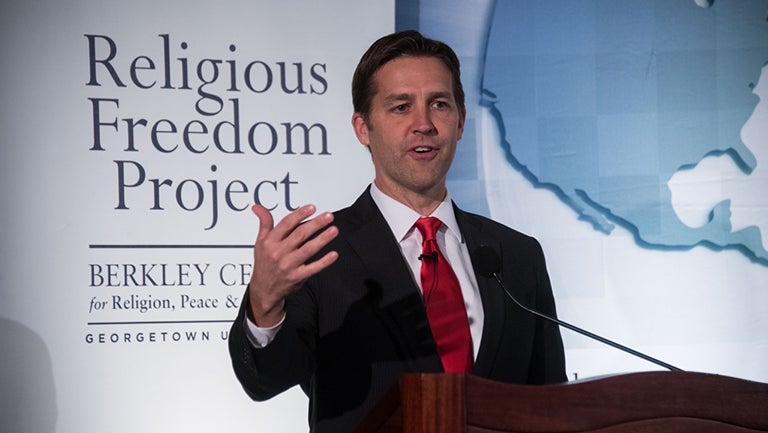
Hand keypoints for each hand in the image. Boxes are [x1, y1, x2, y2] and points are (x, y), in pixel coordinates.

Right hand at [248, 204, 338, 326]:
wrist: (263, 290)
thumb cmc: (264, 263)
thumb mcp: (260, 242)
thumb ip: (264, 223)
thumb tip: (258, 207)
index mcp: (270, 242)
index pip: (286, 224)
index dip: (300, 214)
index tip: (311, 208)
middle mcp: (279, 253)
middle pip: (300, 234)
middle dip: (316, 224)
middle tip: (328, 216)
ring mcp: (288, 265)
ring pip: (308, 249)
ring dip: (322, 239)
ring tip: (333, 230)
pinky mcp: (296, 277)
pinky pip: (313, 268)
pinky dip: (324, 262)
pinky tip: (333, 254)